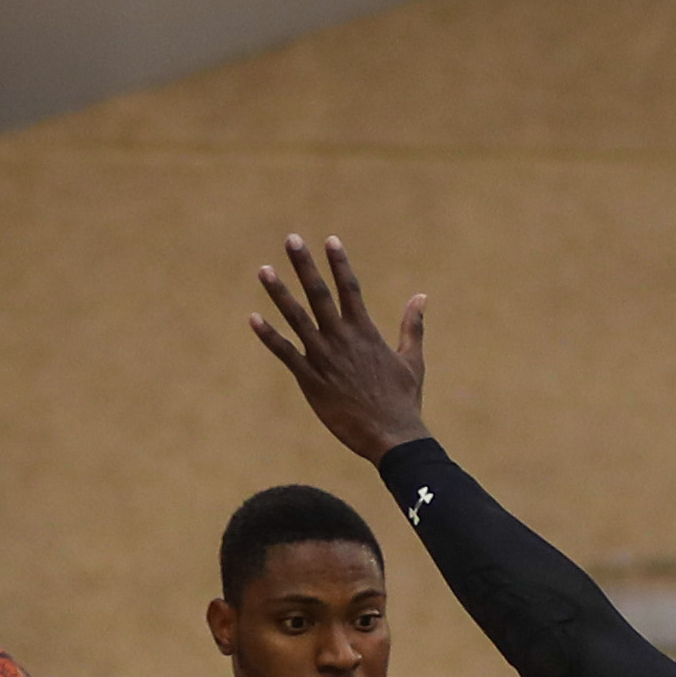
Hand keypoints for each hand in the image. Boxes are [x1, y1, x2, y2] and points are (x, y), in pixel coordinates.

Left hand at [250, 235, 428, 464]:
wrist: (392, 437)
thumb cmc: (404, 401)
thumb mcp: (412, 360)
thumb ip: (412, 326)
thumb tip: (421, 297)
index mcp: (365, 332)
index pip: (350, 288)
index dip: (339, 263)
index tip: (330, 239)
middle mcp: (342, 339)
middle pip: (319, 294)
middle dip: (305, 265)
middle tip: (291, 239)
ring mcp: (324, 359)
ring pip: (297, 318)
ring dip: (280, 293)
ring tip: (264, 270)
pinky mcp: (312, 381)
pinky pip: (286, 354)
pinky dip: (269, 336)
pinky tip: (254, 318)